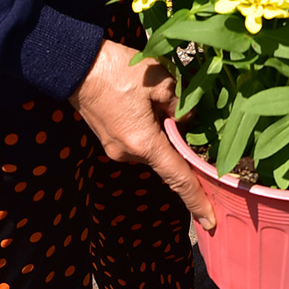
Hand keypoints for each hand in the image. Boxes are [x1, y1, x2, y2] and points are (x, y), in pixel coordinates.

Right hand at [70, 40, 215, 229]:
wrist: (77, 65)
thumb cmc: (119, 70)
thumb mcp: (161, 81)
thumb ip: (181, 106)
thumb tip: (187, 122)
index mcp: (144, 143)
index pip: (178, 179)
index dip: (197, 201)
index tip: (211, 222)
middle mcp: (129, 154)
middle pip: (167, 160)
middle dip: (181, 146)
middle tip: (190, 123)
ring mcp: (116, 149)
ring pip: (153, 148)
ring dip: (164, 134)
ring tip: (160, 101)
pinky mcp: (110, 141)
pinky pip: (140, 142)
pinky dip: (151, 131)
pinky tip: (148, 105)